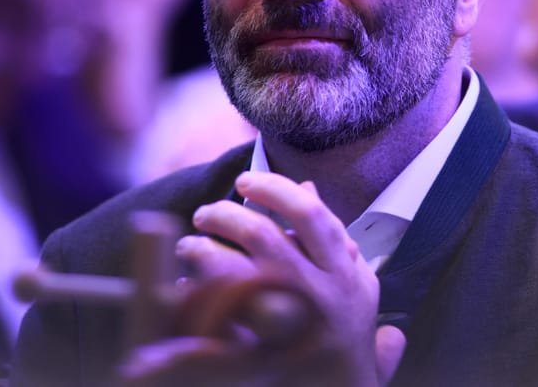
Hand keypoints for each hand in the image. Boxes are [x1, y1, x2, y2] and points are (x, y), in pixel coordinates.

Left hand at [120, 172, 405, 385]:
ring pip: (237, 274)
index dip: (273, 189)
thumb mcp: (354, 281)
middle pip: (265, 237)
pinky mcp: (265, 357)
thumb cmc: (347, 333)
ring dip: (205, 251)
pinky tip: (183, 288)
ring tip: (188, 245)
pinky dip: (198, 298)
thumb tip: (308, 186)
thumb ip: (332, 237)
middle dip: (228, 216)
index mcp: (343, 272)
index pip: (309, 213)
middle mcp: (320, 295)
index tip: (244, 180)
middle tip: (205, 213)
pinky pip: (220, 321)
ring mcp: (293, 328)